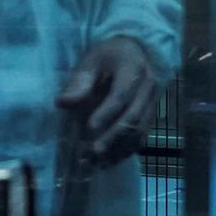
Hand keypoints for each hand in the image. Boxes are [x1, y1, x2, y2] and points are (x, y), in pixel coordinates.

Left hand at [55, 36, 160, 168]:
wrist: (136, 51)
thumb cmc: (109, 56)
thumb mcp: (92, 60)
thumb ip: (79, 82)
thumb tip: (61, 103)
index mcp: (133, 70)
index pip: (121, 96)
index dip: (106, 113)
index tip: (89, 128)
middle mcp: (148, 89)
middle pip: (132, 117)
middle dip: (112, 137)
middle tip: (92, 153)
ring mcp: (153, 103)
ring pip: (139, 130)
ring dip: (119, 149)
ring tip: (98, 163)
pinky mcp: (151, 115)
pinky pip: (143, 136)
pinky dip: (127, 151)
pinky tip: (110, 162)